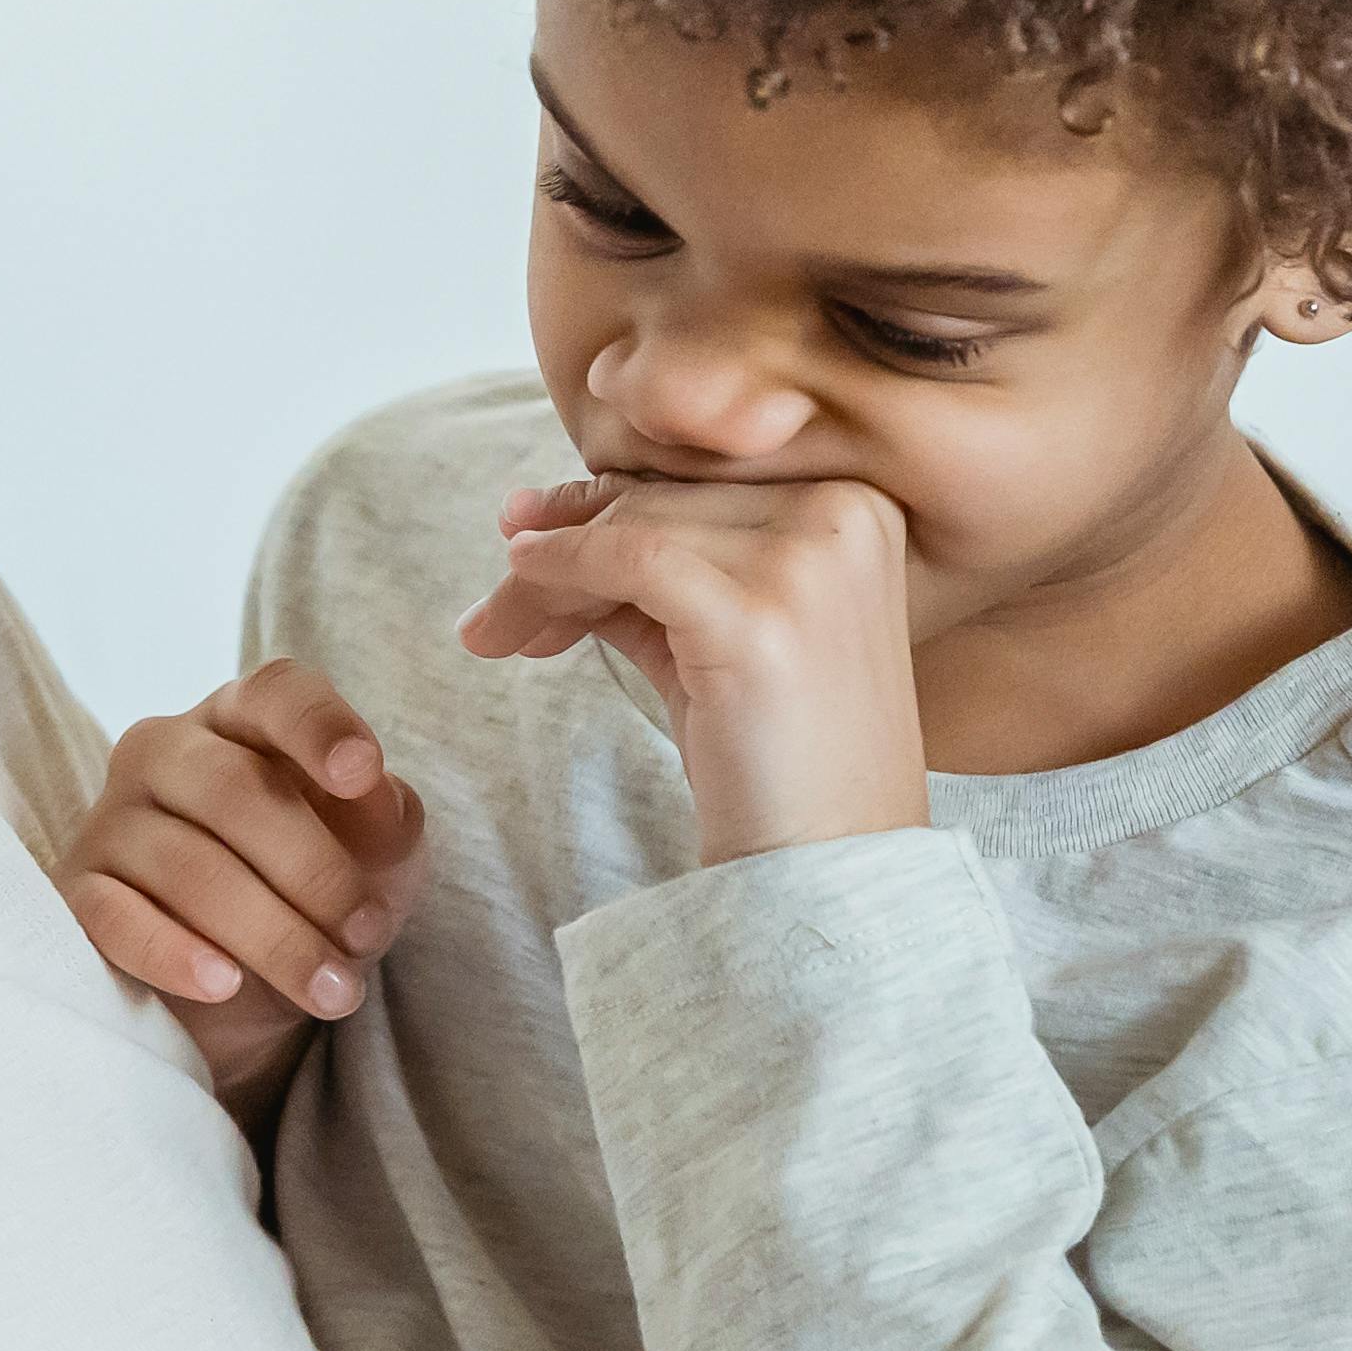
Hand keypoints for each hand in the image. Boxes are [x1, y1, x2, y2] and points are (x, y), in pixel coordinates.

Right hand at [59, 663, 432, 1109]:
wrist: (240, 989)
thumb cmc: (310, 893)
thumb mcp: (372, 858)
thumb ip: (385, 820)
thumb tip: (374, 794)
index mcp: (241, 720)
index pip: (276, 694)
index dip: (319, 727)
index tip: (362, 772)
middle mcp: (165, 752)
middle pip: (234, 789)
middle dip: (315, 870)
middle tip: (367, 934)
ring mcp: (112, 820)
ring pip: (188, 866)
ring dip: (273, 935)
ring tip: (333, 989)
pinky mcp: (77, 894)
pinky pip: (115, 917)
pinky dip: (173, 952)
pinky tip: (224, 983)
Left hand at [457, 473, 944, 865]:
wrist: (828, 870)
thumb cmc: (775, 760)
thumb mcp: (717, 634)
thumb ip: (651, 567)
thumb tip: (531, 517)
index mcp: (856, 505)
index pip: (698, 481)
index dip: (601, 508)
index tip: (525, 537)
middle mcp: (845, 513)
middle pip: (662, 499)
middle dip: (562, 547)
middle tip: (495, 607)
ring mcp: (810, 561)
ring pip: (634, 526)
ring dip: (544, 576)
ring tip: (495, 629)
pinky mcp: (761, 613)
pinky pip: (629, 560)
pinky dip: (558, 575)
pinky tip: (515, 605)